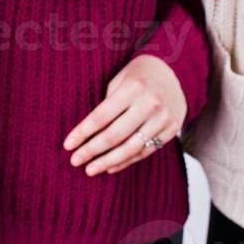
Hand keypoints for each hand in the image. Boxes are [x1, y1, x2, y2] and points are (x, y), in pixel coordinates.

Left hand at [62, 54, 185, 176]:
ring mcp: (163, 118)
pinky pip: (146, 151)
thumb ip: (107, 104)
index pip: (102, 115)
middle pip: (115, 135)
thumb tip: (87, 134)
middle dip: (92, 150)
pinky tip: (110, 166)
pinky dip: (126, 161)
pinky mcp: (172, 129)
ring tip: (90, 169)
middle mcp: (150, 103)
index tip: (68, 145)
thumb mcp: (120, 80)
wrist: (175, 74)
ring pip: (131, 148)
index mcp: (133, 87)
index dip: (83, 132)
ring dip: (108, 161)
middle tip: (75, 161)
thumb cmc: (138, 77)